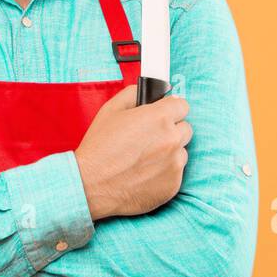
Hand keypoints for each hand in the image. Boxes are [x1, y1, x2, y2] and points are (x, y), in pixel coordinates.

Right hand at [74, 84, 192, 220]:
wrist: (91, 185)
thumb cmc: (99, 149)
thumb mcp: (110, 110)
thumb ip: (133, 94)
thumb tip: (147, 91)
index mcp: (159, 118)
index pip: (182, 105)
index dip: (171, 109)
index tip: (164, 114)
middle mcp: (171, 140)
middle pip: (185, 128)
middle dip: (171, 130)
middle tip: (150, 137)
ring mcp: (174, 164)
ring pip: (181, 152)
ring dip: (169, 152)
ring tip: (145, 158)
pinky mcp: (173, 185)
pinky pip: (176, 173)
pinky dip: (165, 172)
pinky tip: (144, 172)